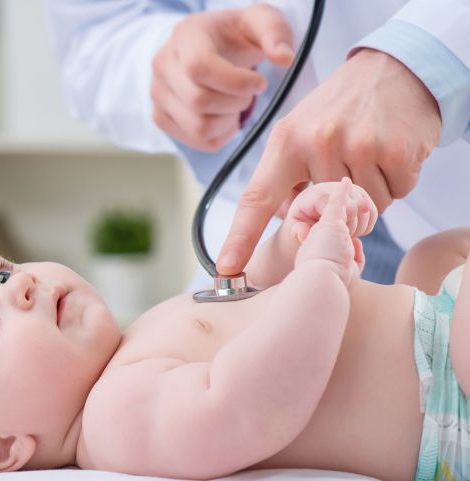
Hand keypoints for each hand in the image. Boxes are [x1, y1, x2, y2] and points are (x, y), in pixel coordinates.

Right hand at [151, 4, 293, 150]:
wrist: (211, 46)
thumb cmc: (236, 34)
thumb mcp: (261, 21)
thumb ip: (276, 33)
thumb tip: (284, 58)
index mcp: (185, 35)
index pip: (199, 67)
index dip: (234, 82)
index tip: (260, 82)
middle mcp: (163, 64)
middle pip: (199, 101)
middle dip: (236, 102)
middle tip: (250, 93)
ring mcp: (158, 94)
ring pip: (197, 127)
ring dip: (228, 122)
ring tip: (237, 105)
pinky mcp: (161, 117)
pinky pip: (195, 141)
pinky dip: (220, 136)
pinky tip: (227, 117)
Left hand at [217, 48, 440, 275]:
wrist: (397, 67)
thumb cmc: (340, 108)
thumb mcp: (300, 131)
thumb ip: (288, 178)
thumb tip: (296, 228)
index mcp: (285, 141)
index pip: (257, 198)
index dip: (240, 237)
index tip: (228, 268)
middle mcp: (318, 142)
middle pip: (324, 214)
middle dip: (335, 206)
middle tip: (345, 167)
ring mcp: (359, 145)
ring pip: (364, 210)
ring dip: (370, 193)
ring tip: (369, 154)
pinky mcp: (397, 151)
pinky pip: (396, 195)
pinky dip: (397, 181)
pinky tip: (391, 152)